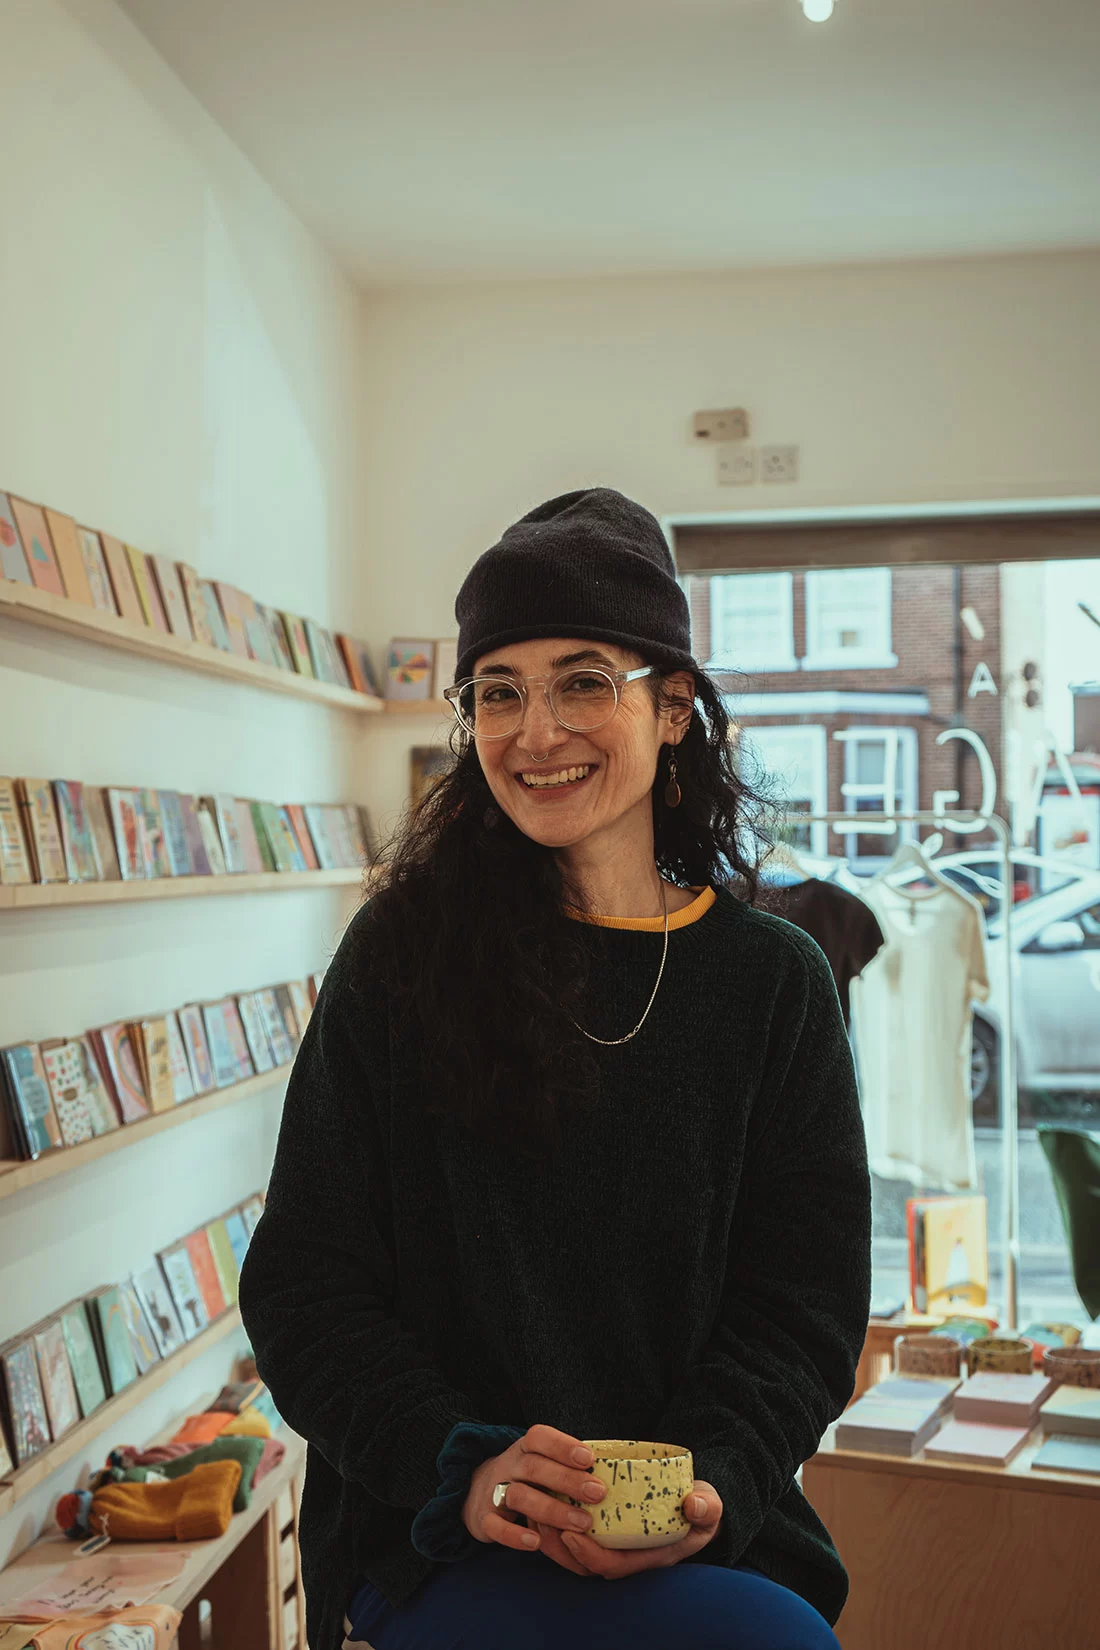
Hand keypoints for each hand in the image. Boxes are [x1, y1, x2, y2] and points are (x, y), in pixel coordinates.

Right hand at [462, 1424, 611, 1574]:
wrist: (477, 1491)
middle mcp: (509, 1465)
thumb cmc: (527, 1478)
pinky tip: (536, 1542)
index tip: (589, 1459)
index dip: (563, 1446)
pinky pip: (495, 1526)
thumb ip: (567, 1466)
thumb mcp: (541, 1462)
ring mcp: (494, 1491)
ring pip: (519, 1496)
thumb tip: (615, 1470)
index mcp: (525, 1448)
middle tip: (598, 1493)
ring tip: (583, 1523)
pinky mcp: (484, 1518)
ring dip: (552, 1509)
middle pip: (535, 1467)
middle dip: (568, 1480)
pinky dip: (514, 1535)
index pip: (539, 1437)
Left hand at [535, 1481, 723, 1580]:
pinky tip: (543, 1503)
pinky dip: (556, 1525)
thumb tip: (694, 1505)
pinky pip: (574, 1537)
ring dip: (551, 1538)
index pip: (613, 1565)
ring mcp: (616, 1545)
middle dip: (560, 1548)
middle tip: (541, 1520)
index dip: (589, 1554)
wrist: (697, 1505)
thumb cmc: (700, 1507)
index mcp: (650, 1555)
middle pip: (585, 1565)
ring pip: (575, 1555)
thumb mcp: (709, 1506)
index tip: (570, 1534)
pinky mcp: (606, 1532)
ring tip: (534, 1511)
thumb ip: (706, 1507)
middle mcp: (629, 1556)